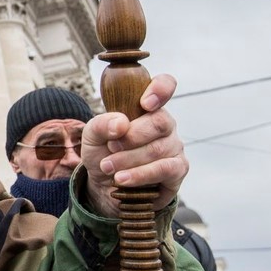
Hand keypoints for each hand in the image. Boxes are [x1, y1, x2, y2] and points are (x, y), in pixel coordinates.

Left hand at [80, 74, 187, 217]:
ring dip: (128, 159)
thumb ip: (101, 124)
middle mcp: (164, 124)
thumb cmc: (103, 153)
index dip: (160, 88)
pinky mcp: (178, 169)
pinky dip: (141, 174)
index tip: (145, 103)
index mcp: (146, 107)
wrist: (105, 185)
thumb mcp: (92, 136)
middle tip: (110, 147)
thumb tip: (121, 122)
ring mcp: (174, 146)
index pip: (165, 85)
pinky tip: (122, 179)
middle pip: (159, 122)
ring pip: (158, 149)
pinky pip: (166, 169)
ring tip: (108, 167)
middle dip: (131, 137)